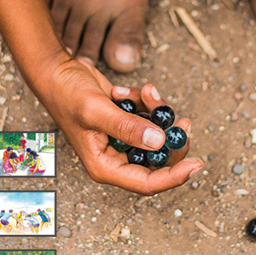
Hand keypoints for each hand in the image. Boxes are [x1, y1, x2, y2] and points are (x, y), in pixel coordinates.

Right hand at [40, 57, 202, 194]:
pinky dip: (147, 103)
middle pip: (158, 160)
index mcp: (105, 166)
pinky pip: (149, 118)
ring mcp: (123, 140)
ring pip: (157, 135)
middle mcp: (116, 157)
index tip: (197, 163)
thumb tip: (158, 141)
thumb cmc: (67, 94)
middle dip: (172, 139)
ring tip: (148, 92)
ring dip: (158, 113)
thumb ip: (126, 127)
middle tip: (182, 121)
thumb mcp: (96, 110)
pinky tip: (130, 90)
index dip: (174, 177)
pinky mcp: (127, 122)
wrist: (58, 72)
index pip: (146, 182)